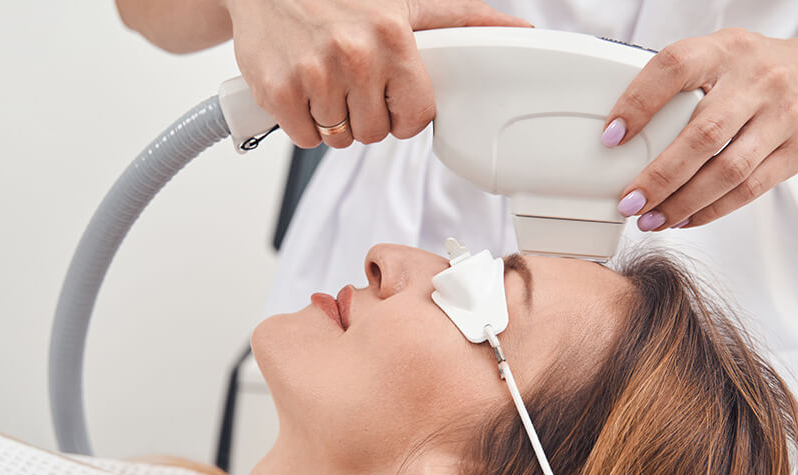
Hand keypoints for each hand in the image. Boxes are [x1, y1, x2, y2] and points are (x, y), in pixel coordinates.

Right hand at [223, 0, 529, 148]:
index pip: (415, 117)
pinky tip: (303, 88)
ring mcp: (313, 76)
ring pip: (339, 138)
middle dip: (365, 115)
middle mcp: (353, 57)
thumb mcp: (405, 2)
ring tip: (326, 80)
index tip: (389, 95)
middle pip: (374, 132)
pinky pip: (305, 137)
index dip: (402, 113)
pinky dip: (303, 122)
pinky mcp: (278, 92)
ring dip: (334, 119)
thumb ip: (462, 19)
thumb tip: (519, 32)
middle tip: (351, 82)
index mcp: (391, 38)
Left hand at [602, 29, 797, 230]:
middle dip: (660, 175)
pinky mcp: (797, 152)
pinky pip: (749, 189)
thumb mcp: (719, 55)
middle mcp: (758, 81)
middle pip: (704, 134)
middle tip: (628, 201)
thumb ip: (677, 80)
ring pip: (728, 170)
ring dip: (683, 202)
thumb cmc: (754, 71)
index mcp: (726, 50)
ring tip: (650, 219)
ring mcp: (783, 117)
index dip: (639, 101)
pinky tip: (683, 219)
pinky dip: (711, 210)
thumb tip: (617, 130)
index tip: (611, 136)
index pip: (676, 68)